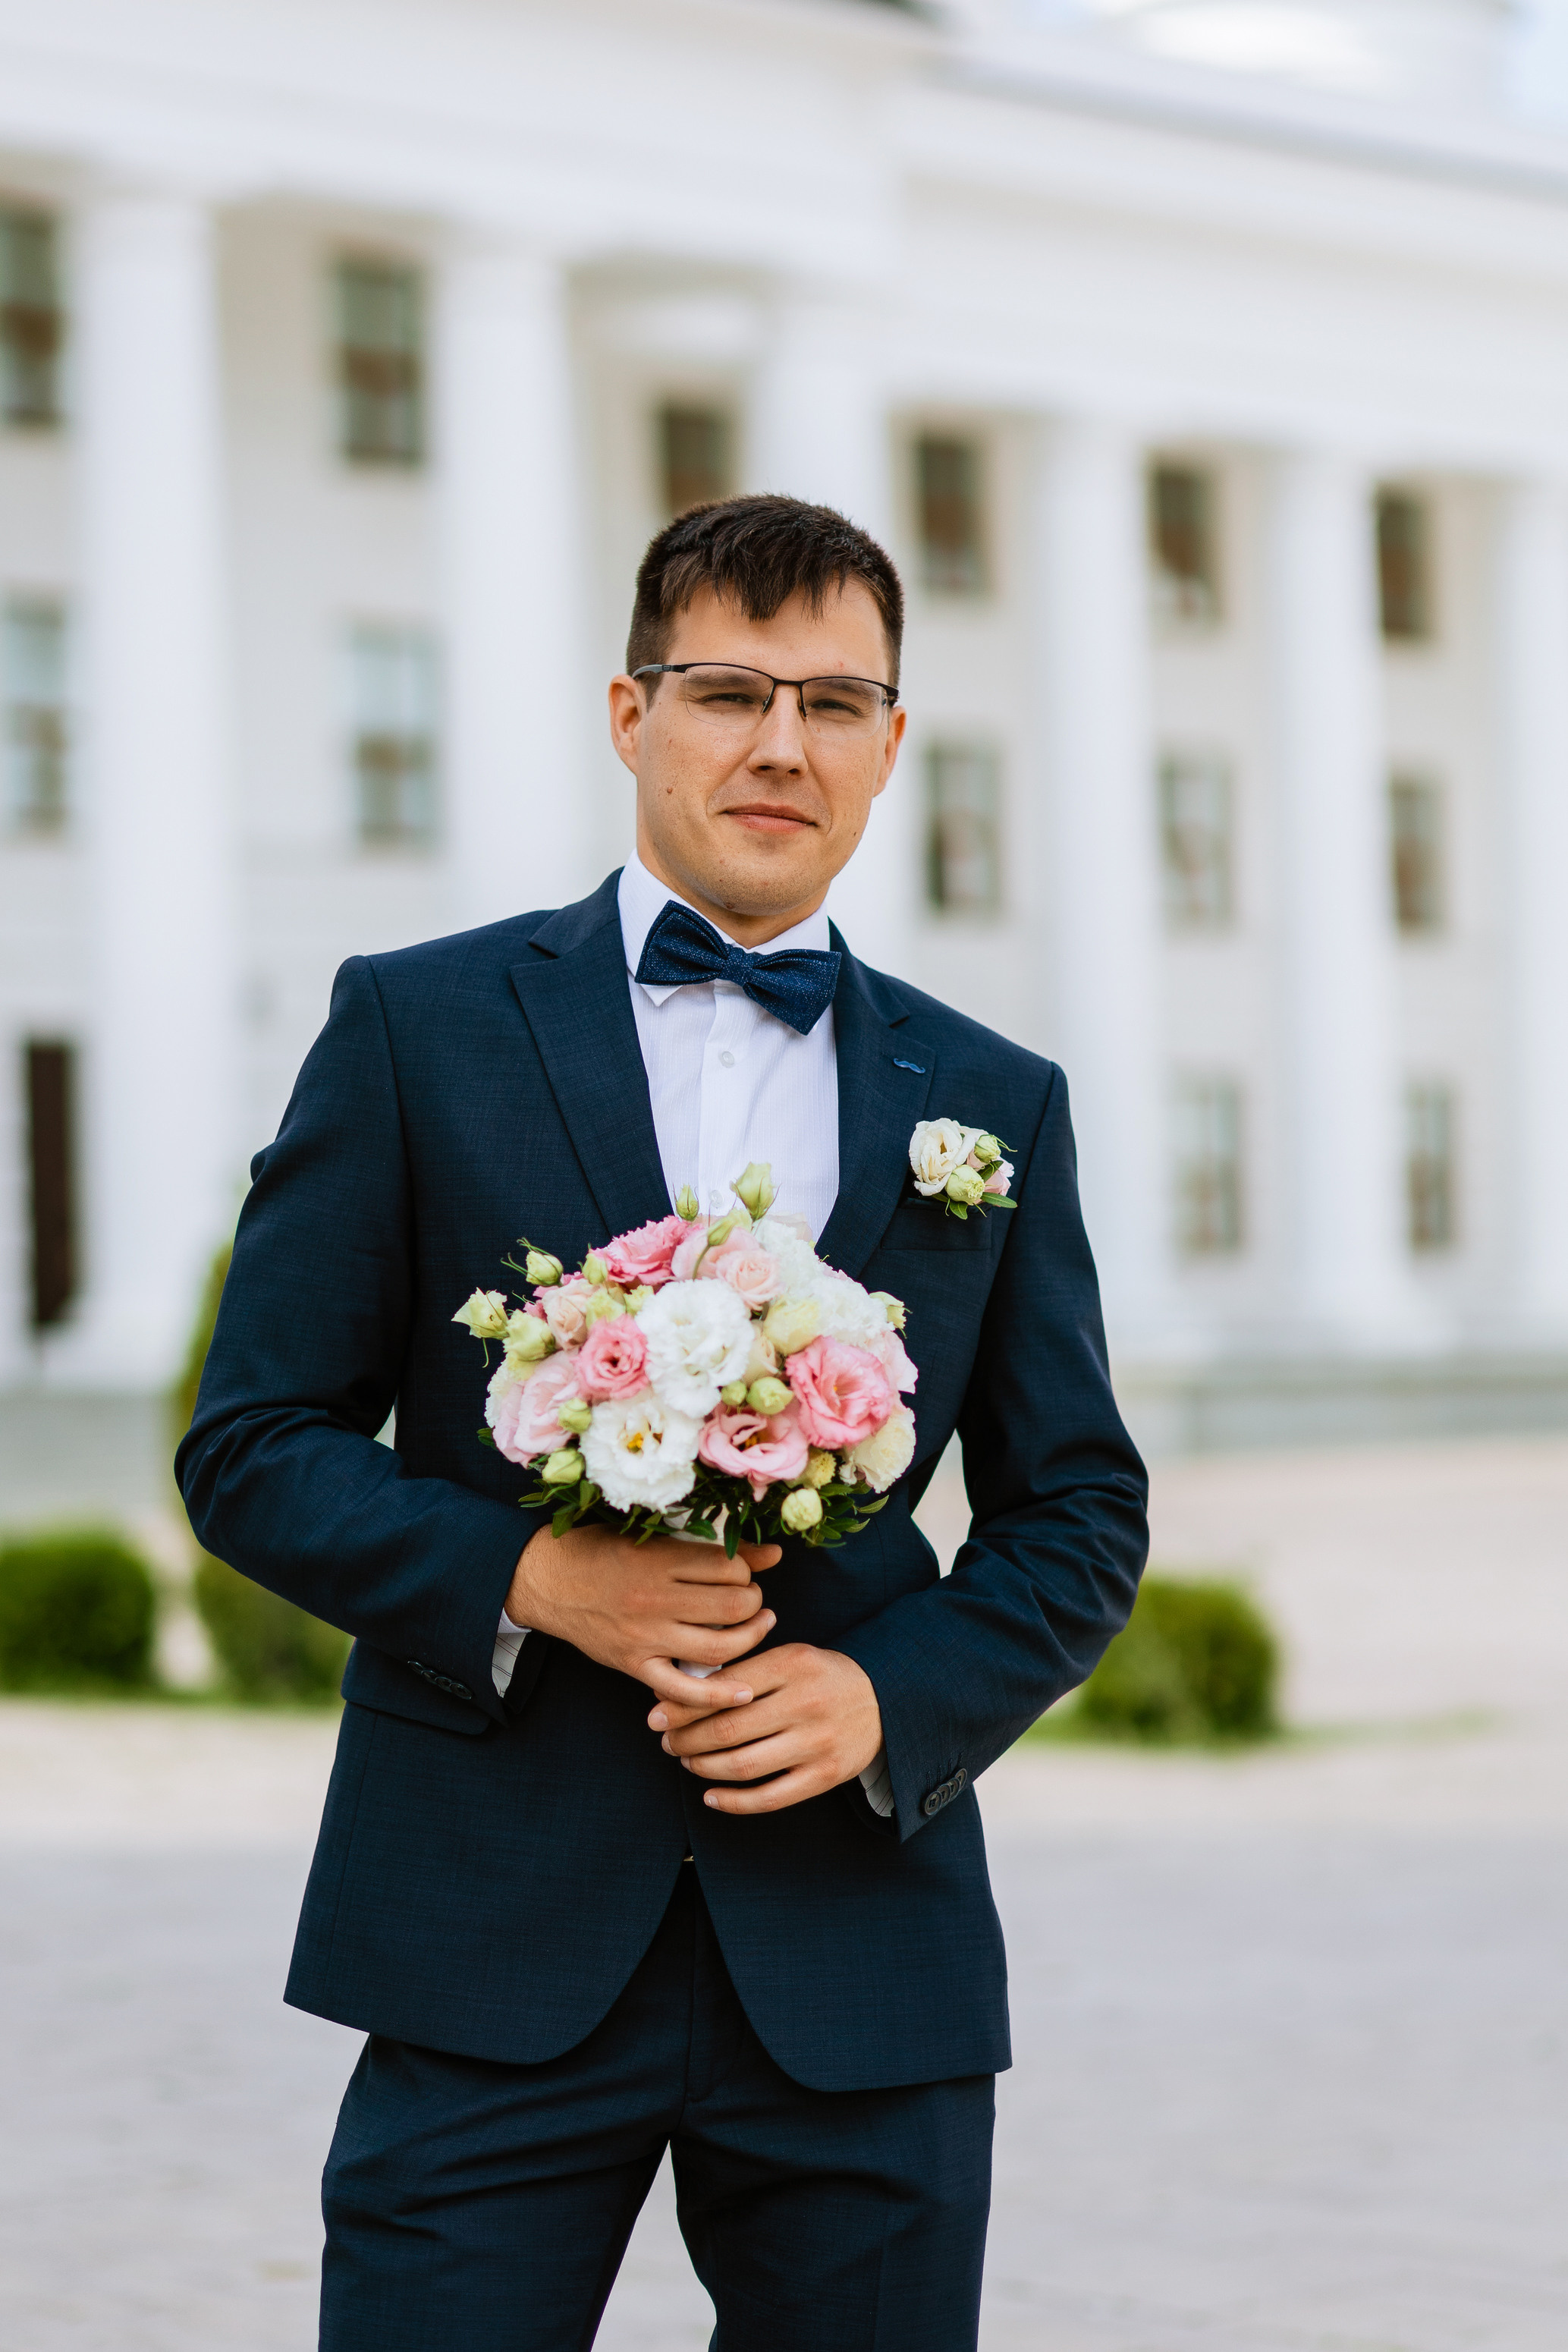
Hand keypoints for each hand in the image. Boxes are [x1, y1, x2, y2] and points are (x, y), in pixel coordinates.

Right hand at [506, 1522, 779, 1709]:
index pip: (729, 1567)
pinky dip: (718, 1695)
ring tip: (756, 1626)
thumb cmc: (600, 1551)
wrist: (545, 1580)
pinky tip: (744, 1690)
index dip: (747, 1570)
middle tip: (750, 1599)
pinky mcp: (634, 1665)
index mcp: (660, 1559)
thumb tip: (775, 1553)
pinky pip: (683, 1690)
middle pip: (733, 1606)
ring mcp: (645, 1636)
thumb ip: (711, 1547)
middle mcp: (655, 1598)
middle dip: (754, 1602)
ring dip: (750, 1638)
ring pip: (720, 1646)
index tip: (742, 1572)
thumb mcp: (652, 1537)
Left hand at [649, 1643, 882, 1814]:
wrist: (883, 1700)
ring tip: (687, 1761)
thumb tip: (682, 1689)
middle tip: (666, 1741)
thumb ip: (743, 1670)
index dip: (683, 1705)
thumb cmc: (820, 1676)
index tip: (658, 1714)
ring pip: (742, 1765)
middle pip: (727, 1729)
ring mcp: (817, 1742)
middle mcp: (806, 1702)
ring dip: (703, 1767)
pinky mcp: (826, 1776)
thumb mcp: (789, 1657)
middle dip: (685, 1739)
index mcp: (792, 1663)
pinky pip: (769, 1798)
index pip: (723, 1688)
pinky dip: (733, 1802)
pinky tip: (711, 1795)